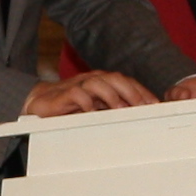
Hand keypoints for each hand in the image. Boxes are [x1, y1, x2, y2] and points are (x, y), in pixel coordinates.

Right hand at [22, 70, 154, 118]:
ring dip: (111, 95)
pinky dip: (85, 100)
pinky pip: (76, 93)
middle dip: (131, 91)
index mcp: (104, 82)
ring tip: (119, 108)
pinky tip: (91, 110)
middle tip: (141, 106)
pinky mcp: (63, 94)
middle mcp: (93, 80)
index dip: (142, 91)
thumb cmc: (72, 105)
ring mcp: (78, 85)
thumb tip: (137, 117)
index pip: (127, 82)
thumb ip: (114, 108)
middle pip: (115, 78)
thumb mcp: (96, 107)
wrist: (40, 101)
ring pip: (98, 82)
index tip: (154, 105)